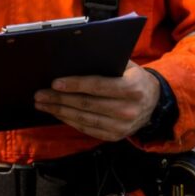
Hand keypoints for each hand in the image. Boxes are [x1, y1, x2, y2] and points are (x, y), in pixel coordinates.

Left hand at [33, 62, 159, 141]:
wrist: (154, 103)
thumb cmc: (134, 78)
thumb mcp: (127, 65)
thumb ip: (106, 62)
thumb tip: (73, 59)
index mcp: (132, 88)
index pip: (98, 86)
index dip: (75, 85)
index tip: (54, 83)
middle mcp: (128, 110)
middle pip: (87, 104)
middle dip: (59, 99)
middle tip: (39, 94)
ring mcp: (122, 127)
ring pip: (84, 119)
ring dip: (59, 112)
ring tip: (43, 104)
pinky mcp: (115, 137)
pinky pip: (87, 129)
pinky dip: (69, 121)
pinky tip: (57, 113)